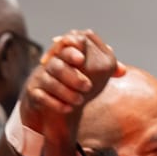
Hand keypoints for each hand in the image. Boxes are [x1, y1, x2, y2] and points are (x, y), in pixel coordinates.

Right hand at [20, 30, 122, 155]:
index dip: (72, 51)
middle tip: (88, 86)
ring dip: (65, 91)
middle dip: (72, 75)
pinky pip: (41, 97)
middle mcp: (50, 65)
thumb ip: (105, 69)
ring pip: (49, 82)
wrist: (49, 98)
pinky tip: (68, 108)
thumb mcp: (87, 73)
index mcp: (64, 55)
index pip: (65, 46)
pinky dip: (55, 103)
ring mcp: (40, 78)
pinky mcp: (34, 93)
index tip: (82, 59)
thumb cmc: (72, 81)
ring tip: (80, 100)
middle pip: (57, 65)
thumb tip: (122, 71)